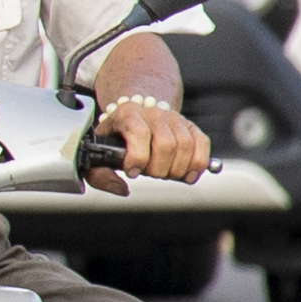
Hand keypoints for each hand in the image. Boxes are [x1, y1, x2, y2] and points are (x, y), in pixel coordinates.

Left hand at [88, 93, 211, 193]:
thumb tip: (121, 189)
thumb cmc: (115, 136)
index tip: (133, 171)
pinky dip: (197, 164)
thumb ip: (99, 173)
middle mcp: (153, 112)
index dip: (138, 157)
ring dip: (176, 169)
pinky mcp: (190, 126)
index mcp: (127, 114)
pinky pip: (202, 144)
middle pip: (166, 144)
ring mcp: (174, 118)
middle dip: (158, 168)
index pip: (139, 133)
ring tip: (164, 173)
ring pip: (185, 146)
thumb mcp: (99, 149)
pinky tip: (187, 175)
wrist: (133, 113)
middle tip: (150, 173)